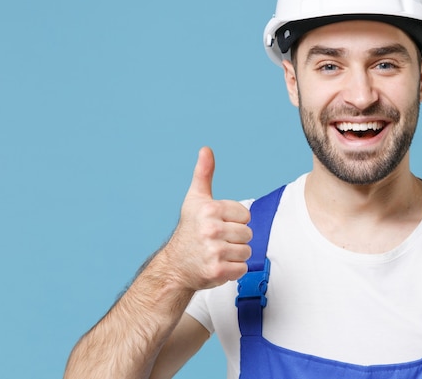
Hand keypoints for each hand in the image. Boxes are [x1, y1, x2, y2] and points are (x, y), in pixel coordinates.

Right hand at [161, 147, 251, 291]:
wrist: (174, 266)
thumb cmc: (189, 231)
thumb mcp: (195, 199)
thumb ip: (204, 174)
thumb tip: (206, 149)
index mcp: (210, 209)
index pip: (246, 215)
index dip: (234, 221)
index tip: (217, 225)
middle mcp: (211, 229)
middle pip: (248, 234)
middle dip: (235, 239)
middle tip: (216, 241)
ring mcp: (214, 251)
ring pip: (246, 251)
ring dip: (234, 255)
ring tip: (216, 253)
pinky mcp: (217, 271)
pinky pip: (241, 268)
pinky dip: (232, 270)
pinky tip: (217, 265)